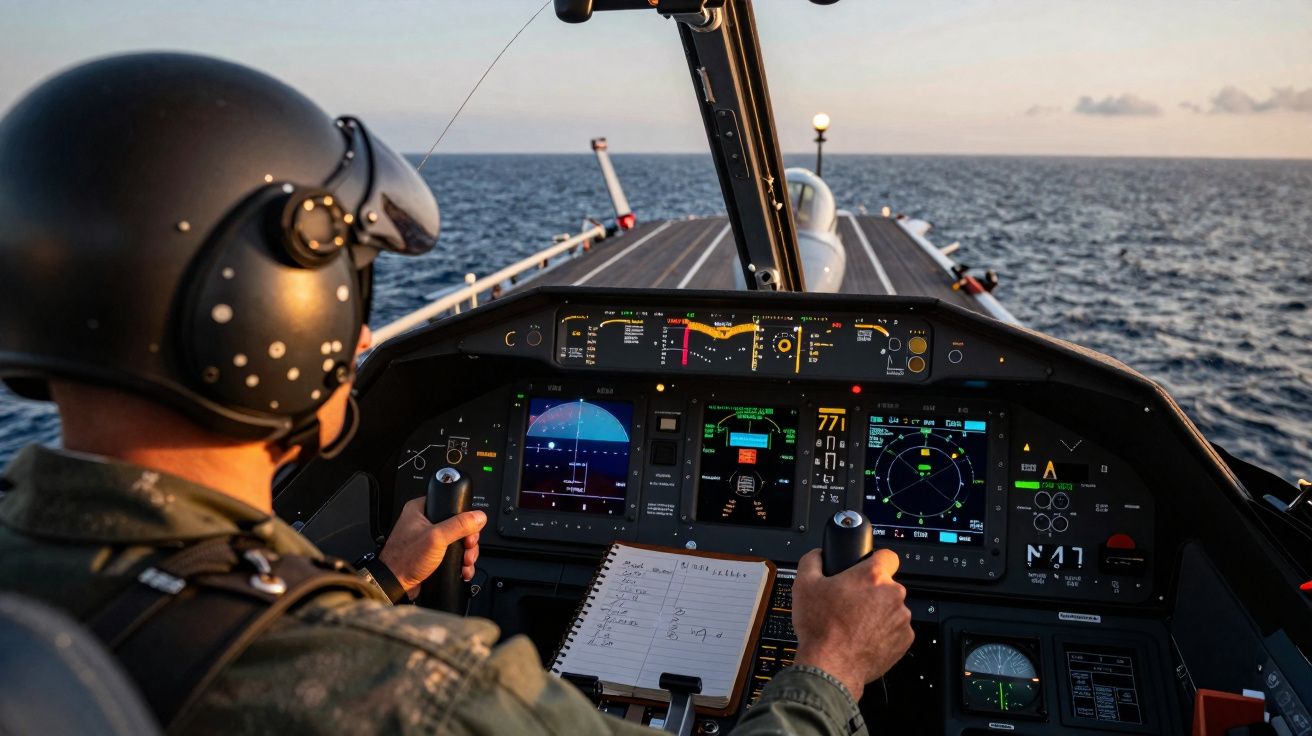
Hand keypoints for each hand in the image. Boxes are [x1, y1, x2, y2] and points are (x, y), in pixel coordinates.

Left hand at [378, 496, 485, 599]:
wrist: (395, 584)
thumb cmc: (404, 560)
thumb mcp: (436, 538)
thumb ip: (459, 525)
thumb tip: (478, 516)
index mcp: (420, 510)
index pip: (450, 504)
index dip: (464, 516)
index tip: (470, 529)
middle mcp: (423, 522)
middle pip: (458, 525)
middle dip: (468, 540)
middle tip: (468, 547)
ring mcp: (427, 539)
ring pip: (457, 541)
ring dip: (466, 552)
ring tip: (465, 562)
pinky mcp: (430, 554)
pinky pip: (452, 553)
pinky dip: (459, 561)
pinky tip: (462, 568)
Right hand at [791, 547, 913, 700]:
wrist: (830, 667)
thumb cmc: (821, 628)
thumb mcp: (803, 585)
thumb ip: (812, 560)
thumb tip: (818, 556)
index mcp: (872, 576)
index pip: (888, 556)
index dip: (875, 561)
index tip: (867, 570)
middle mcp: (892, 595)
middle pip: (886, 586)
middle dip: (871, 592)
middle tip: (850, 604)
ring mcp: (901, 619)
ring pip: (891, 609)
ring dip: (878, 613)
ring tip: (854, 624)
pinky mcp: (904, 641)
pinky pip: (896, 630)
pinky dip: (883, 633)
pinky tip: (863, 638)